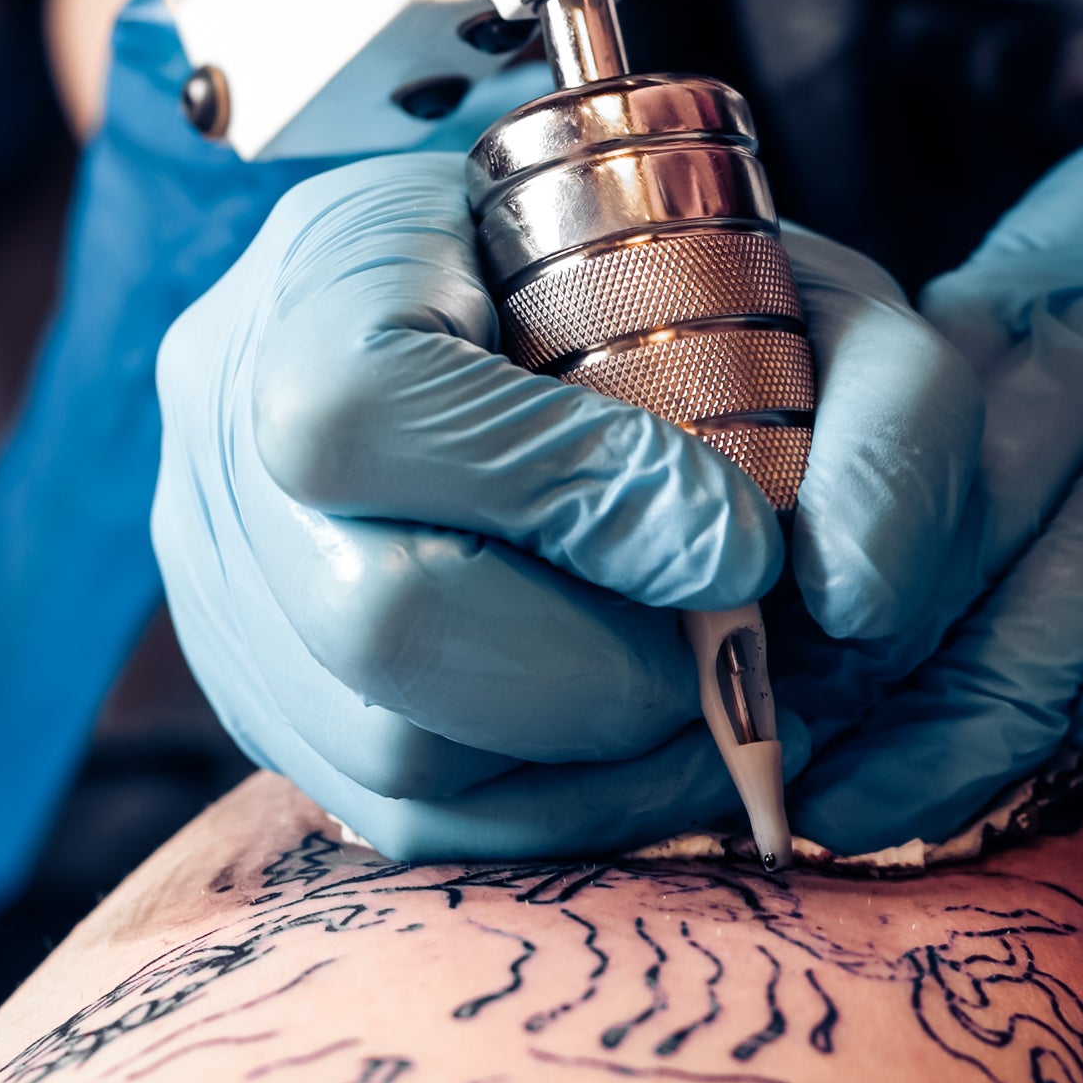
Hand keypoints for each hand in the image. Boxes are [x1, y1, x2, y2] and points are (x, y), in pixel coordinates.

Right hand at [152, 153, 983, 859]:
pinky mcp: (274, 714)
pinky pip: (413, 818)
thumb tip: (799, 589)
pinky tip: (657, 738)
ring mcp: (231, 605)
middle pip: (380, 628)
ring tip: (711, 692)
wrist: (505, 295)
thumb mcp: (780, 271)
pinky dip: (566, 799)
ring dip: (601, 751)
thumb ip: (858, 401)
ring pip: (399, 758)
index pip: (369, 416)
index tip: (736, 536)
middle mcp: (225, 457)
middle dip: (606, 665)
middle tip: (733, 646)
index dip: (568, 495)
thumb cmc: (645, 264)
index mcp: (311, 285)